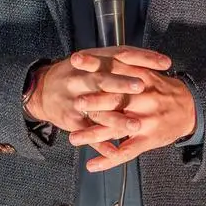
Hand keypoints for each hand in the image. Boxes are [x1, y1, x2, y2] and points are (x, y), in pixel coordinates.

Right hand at [25, 47, 171, 133]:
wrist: (42, 90)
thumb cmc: (76, 73)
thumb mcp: (93, 59)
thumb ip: (119, 60)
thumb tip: (154, 61)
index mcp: (93, 61)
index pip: (120, 55)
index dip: (142, 58)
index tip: (163, 63)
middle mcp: (82, 78)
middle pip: (104, 80)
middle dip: (123, 83)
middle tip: (142, 87)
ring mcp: (75, 100)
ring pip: (98, 111)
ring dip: (116, 119)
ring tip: (135, 125)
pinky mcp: (71, 120)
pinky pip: (87, 132)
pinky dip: (100, 144)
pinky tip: (114, 151)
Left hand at [69, 61, 195, 172]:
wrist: (191, 109)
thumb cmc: (165, 91)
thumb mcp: (150, 73)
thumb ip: (128, 68)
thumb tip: (102, 59)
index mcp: (141, 79)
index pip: (114, 70)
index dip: (95, 65)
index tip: (76, 60)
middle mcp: (142, 99)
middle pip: (115, 100)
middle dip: (95, 102)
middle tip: (76, 103)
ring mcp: (145, 121)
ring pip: (115, 129)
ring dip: (93, 135)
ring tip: (74, 138)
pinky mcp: (147, 139)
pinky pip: (126, 152)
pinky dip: (108, 160)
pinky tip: (93, 165)